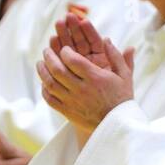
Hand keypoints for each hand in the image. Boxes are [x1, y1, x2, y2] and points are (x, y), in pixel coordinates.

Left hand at [35, 13, 133, 129]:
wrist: (117, 125)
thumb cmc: (122, 99)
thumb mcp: (124, 76)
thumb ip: (116, 57)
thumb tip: (107, 39)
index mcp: (95, 78)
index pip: (73, 60)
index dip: (65, 51)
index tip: (64, 49)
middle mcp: (82, 89)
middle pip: (58, 69)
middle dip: (49, 57)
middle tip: (46, 51)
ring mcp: (73, 101)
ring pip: (50, 83)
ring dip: (42, 71)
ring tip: (40, 63)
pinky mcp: (67, 112)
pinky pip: (50, 99)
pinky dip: (44, 89)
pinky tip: (44, 82)